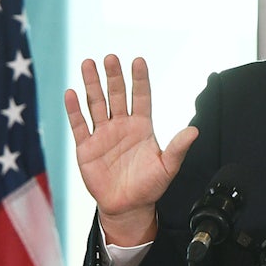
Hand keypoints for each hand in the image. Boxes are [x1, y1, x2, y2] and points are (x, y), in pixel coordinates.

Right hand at [64, 55, 198, 246]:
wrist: (128, 207)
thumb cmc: (149, 186)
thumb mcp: (168, 167)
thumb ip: (178, 148)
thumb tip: (194, 131)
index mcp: (141, 126)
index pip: (140, 97)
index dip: (139, 79)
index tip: (138, 61)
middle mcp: (121, 125)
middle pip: (116, 94)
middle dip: (113, 76)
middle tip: (110, 58)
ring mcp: (102, 134)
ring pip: (96, 104)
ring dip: (91, 84)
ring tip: (88, 64)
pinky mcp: (86, 147)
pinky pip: (80, 125)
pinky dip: (74, 110)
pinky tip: (71, 93)